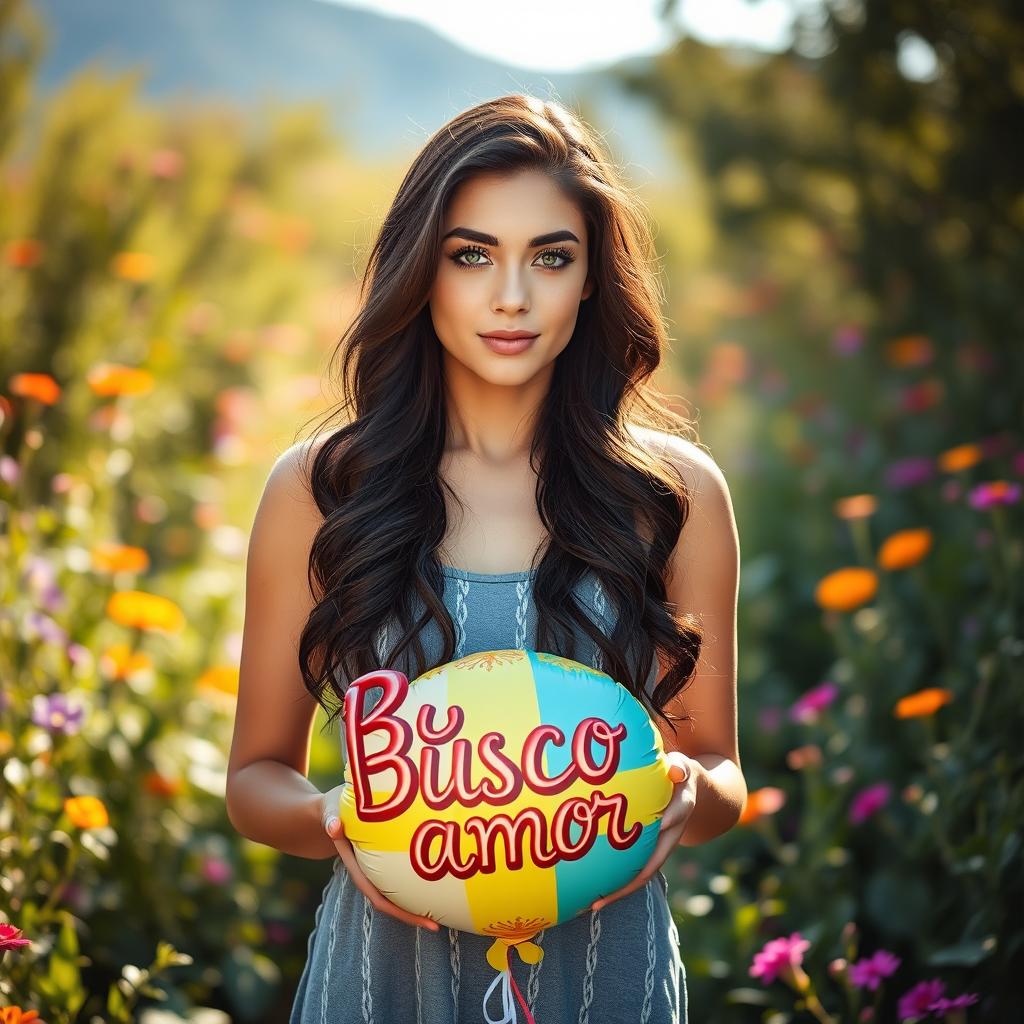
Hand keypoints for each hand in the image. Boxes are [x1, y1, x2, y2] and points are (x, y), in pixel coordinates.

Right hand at [320, 783, 440, 932]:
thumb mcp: (330, 814)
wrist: (331, 812)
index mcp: (357, 868)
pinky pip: (399, 876)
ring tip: (441, 913)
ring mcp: (375, 869)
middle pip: (390, 903)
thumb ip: (332, 820)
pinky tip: (433, 881)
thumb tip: (334, 827)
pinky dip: (413, 882)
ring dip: (415, 903)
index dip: (399, 912)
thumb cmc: (333, 812)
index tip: (422, 922)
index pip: (378, 898)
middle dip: (412, 915)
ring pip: (396, 892)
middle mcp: (367, 873)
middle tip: (437, 926)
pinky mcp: (382, 860)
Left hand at [587, 750, 697, 912]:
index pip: (670, 822)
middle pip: (650, 866)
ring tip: (591, 905)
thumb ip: (678, 767)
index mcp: (681, 811)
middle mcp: (670, 836)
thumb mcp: (682, 765)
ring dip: (618, 891)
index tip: (632, 844)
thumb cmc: (679, 773)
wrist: (691, 789)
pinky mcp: (650, 848)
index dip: (655, 831)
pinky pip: (634, 868)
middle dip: (625, 885)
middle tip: (598, 899)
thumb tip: (674, 770)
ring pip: (641, 875)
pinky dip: (617, 881)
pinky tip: (594, 890)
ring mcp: (660, 846)